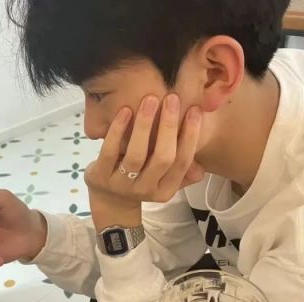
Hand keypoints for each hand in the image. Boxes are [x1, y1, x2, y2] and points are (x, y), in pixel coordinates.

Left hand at [84, 94, 204, 229]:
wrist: (109, 200)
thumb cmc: (141, 180)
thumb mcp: (163, 179)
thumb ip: (182, 170)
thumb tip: (202, 163)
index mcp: (165, 191)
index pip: (182, 163)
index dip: (190, 136)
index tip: (195, 110)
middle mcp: (145, 191)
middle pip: (163, 158)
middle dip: (169, 127)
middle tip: (172, 98)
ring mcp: (121, 186)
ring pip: (137, 155)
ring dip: (145, 125)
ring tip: (150, 100)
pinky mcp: (100, 177)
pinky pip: (110, 152)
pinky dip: (118, 130)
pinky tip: (125, 111)